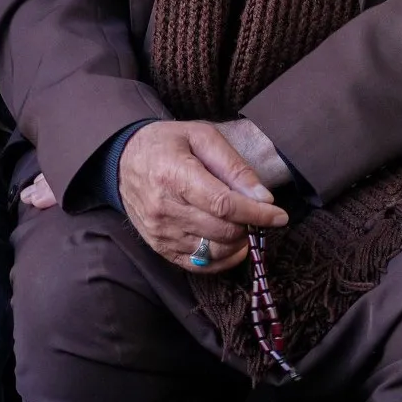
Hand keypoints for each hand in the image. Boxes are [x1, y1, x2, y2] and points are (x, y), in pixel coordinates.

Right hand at [118, 120, 289, 271]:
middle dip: (250, 226)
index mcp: (173, 175)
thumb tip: (263, 197)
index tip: (279, 215)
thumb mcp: (201, 136)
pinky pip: (198, 265)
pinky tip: (231, 245)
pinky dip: (222, 259)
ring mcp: (159, 231)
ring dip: (237, 242)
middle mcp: (163, 208)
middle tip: (259, 214)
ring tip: (243, 225)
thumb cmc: (166, 144)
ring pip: (214, 250)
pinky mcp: (158, 246)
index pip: (224, 205)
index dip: (257, 214)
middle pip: (222, 230)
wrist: (122, 159)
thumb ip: (234, 165)